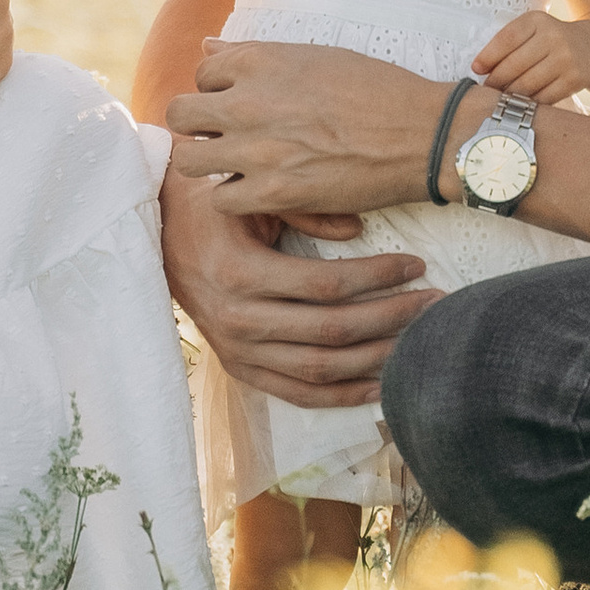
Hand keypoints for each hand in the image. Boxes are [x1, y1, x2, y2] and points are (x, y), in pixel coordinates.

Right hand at [160, 171, 434, 406]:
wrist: (155, 239)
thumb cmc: (208, 207)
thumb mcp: (250, 194)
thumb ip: (304, 207)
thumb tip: (357, 229)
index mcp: (240, 273)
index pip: (325, 285)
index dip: (377, 277)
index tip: (415, 264)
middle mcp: (239, 321)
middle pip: (332, 331)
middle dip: (391, 318)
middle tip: (435, 301)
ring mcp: (239, 352)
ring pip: (321, 370)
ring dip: (377, 358)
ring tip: (420, 340)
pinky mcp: (241, 369)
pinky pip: (299, 395)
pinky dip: (343, 395)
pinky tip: (381, 385)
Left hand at [166, 39, 440, 217]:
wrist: (423, 135)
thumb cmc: (377, 90)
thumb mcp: (315, 55)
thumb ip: (254, 55)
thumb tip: (207, 46)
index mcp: (260, 60)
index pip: (202, 73)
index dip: (219, 91)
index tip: (240, 105)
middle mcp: (249, 101)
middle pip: (180, 114)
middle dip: (198, 126)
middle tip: (226, 137)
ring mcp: (258, 148)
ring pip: (189, 159)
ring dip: (208, 164)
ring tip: (235, 167)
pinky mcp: (274, 191)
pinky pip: (220, 200)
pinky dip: (236, 199)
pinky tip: (259, 193)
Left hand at [469, 10, 588, 103]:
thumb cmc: (551, 40)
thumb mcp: (533, 30)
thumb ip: (509, 43)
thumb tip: (481, 69)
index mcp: (538, 20)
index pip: (507, 39)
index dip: (488, 56)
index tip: (476, 69)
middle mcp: (554, 37)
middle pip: (514, 65)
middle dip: (496, 80)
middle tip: (487, 88)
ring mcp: (565, 59)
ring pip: (527, 84)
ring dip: (509, 94)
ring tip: (501, 97)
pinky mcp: (574, 80)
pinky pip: (543, 97)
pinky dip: (528, 103)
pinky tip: (521, 103)